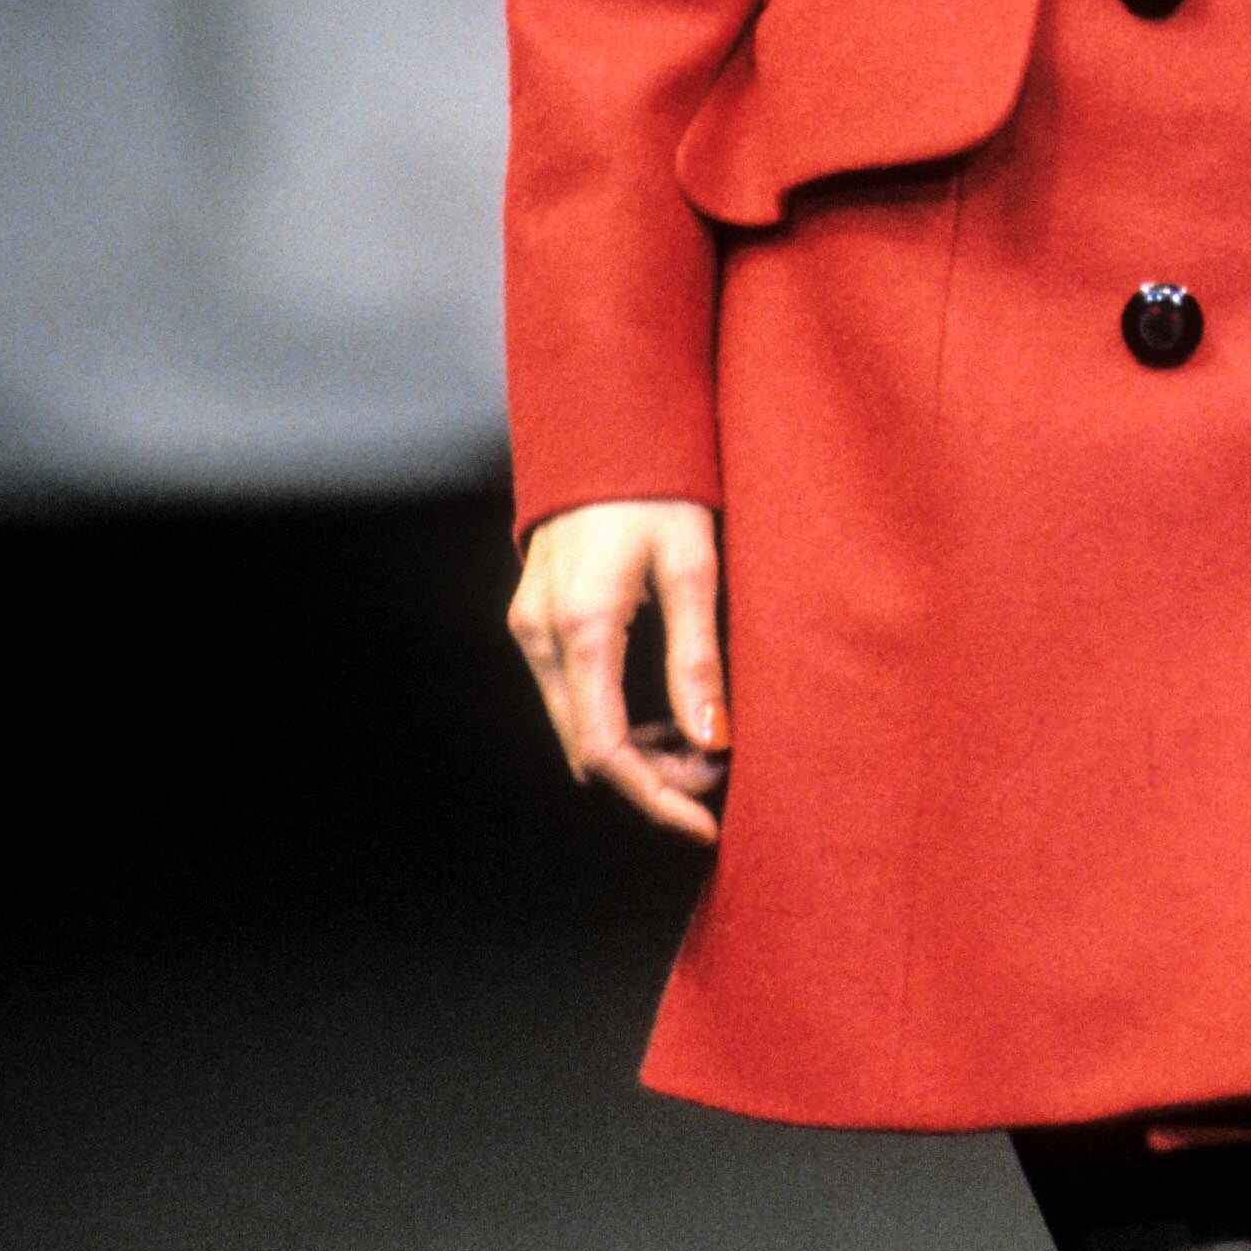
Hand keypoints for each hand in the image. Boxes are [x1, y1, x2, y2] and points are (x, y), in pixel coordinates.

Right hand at [509, 498, 729, 841]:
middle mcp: (542, 635)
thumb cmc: (658, 485)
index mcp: (581, 627)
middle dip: (652, 778)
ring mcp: (531, 627)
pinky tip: (664, 712)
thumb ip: (698, 661)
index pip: (607, 750)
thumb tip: (712, 743)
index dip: (655, 799)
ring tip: (703, 743)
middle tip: (720, 771)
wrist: (605, 425)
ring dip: (635, 751)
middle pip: (587, 749)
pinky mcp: (537, 618)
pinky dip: (615, 719)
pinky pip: (571, 695)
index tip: (705, 825)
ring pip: (577, 726)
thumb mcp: (694, 566)